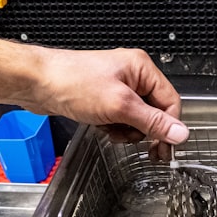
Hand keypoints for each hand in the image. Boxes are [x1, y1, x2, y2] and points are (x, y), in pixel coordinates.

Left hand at [20, 47, 188, 146]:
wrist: (37, 83)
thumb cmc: (72, 83)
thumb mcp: (119, 106)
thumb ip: (152, 122)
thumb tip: (180, 133)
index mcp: (141, 68)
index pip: (170, 101)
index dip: (169, 126)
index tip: (165, 147)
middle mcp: (132, 75)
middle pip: (154, 111)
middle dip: (143, 129)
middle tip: (141, 146)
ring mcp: (117, 87)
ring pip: (137, 118)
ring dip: (127, 130)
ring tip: (111, 129)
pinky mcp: (104, 98)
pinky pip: (120, 118)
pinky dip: (114, 127)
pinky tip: (102, 126)